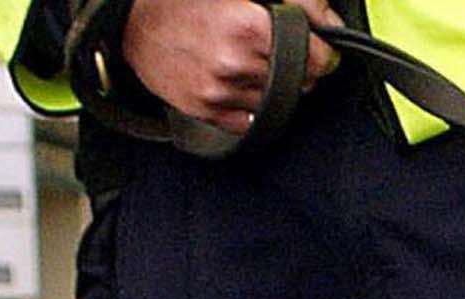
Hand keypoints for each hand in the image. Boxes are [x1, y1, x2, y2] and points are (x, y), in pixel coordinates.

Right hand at [122, 0, 342, 135]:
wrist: (131, 19)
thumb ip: (298, 2)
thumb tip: (333, 26)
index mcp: (249, 27)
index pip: (317, 59)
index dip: (319, 51)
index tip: (311, 45)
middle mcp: (235, 63)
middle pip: (301, 82)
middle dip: (296, 67)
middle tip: (268, 47)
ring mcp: (219, 91)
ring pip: (277, 102)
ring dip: (272, 86)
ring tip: (244, 61)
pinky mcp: (205, 110)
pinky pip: (250, 120)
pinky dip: (249, 105)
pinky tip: (232, 81)